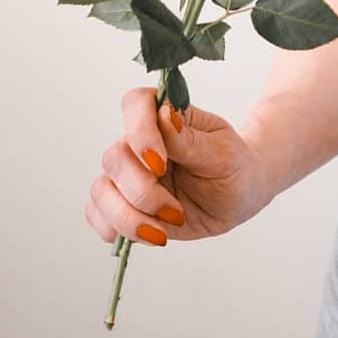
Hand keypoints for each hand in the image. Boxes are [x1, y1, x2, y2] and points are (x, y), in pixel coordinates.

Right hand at [85, 87, 273, 246]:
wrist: (239, 196)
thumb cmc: (233, 166)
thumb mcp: (222, 153)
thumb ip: (189, 139)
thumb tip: (164, 114)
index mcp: (165, 116)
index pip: (135, 104)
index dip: (139, 132)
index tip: (160, 163)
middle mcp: (139, 142)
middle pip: (114, 157)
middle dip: (141, 191)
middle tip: (174, 210)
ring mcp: (128, 174)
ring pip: (101, 190)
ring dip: (128, 216)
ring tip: (162, 231)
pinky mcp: (123, 203)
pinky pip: (97, 213)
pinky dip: (114, 228)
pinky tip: (146, 233)